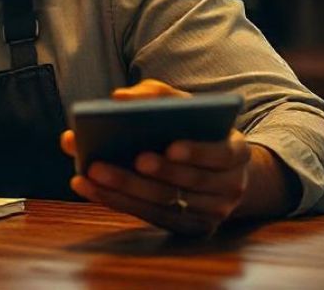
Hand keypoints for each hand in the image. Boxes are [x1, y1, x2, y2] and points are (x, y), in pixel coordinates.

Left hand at [60, 79, 251, 235]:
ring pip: (165, 205)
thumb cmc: (192, 126)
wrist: (217, 167)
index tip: (169, 146)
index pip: (222, 154)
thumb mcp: (183, 104)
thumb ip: (155, 95)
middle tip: (110, 160)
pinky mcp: (188, 228)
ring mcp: (212, 213)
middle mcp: (230, 187)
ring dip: (123, 189)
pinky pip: (150, 217)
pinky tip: (87, 186)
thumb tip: (119, 98)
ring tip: (90, 172)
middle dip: (148, 173)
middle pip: (187, 184)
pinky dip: (116, 200)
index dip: (197, 152)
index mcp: (236, 151)